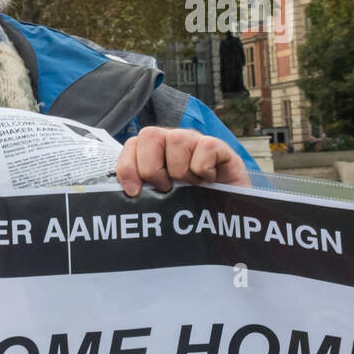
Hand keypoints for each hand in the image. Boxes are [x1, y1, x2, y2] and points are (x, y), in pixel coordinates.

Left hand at [116, 127, 250, 196]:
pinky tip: (209, 180)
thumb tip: (127, 190)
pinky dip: (204, 171)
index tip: (134, 192)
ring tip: (191, 185)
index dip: (128, 168)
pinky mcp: (219, 147)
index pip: (131, 145)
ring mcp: (196, 141)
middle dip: (152, 168)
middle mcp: (172, 141)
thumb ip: (141, 189)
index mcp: (153, 151)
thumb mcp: (160, 200)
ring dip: (181, 172)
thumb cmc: (189, 207)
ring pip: (176, 140)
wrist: (227, 218)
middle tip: (166, 188)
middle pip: (149, 134)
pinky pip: (205, 149)